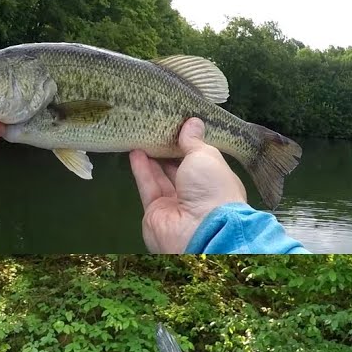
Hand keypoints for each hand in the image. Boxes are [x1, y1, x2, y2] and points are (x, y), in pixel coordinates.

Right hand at [130, 118, 246, 252]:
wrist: (199, 228)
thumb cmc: (212, 188)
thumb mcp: (205, 156)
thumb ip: (194, 140)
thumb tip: (192, 122)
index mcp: (217, 182)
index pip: (202, 161)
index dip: (191, 145)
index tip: (180, 127)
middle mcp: (197, 194)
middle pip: (180, 169)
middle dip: (169, 151)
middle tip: (158, 130)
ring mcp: (175, 204)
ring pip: (161, 177)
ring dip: (152, 158)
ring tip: (143, 137)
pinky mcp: (154, 211)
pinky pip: (147, 186)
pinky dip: (141, 170)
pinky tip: (135, 152)